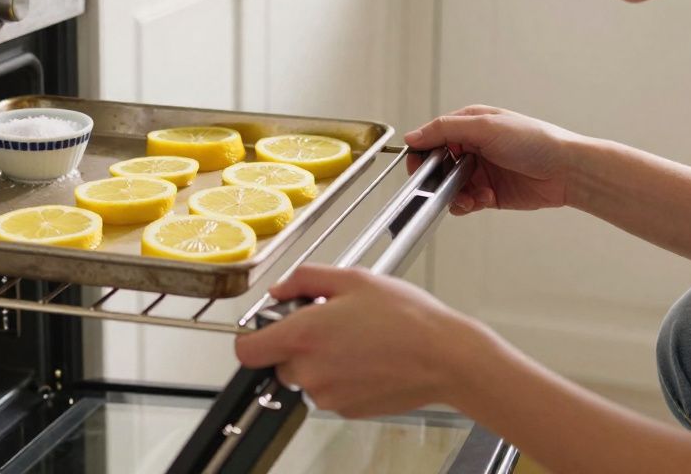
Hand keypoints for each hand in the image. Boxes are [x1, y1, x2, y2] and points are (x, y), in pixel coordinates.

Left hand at [234, 265, 485, 418]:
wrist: (444, 357)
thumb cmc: (406, 317)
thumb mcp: (353, 279)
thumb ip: (304, 279)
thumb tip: (279, 290)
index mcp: (303, 336)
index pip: (246, 351)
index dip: (253, 337)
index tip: (268, 327)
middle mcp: (309, 371)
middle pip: (277, 363)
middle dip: (295, 345)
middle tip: (329, 324)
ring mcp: (328, 396)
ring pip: (305, 379)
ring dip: (320, 362)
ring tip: (355, 340)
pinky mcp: (347, 410)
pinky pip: (329, 392)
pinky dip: (340, 378)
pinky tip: (367, 359)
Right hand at [405, 104, 580, 214]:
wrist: (567, 171)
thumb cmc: (534, 141)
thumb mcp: (486, 127)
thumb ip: (445, 129)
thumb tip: (412, 136)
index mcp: (469, 124)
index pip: (432, 137)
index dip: (422, 152)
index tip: (417, 167)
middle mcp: (472, 147)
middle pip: (437, 165)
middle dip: (437, 178)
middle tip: (441, 185)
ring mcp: (480, 171)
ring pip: (448, 187)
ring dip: (454, 194)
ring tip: (471, 196)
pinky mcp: (488, 193)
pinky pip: (465, 202)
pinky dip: (469, 204)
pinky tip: (485, 199)